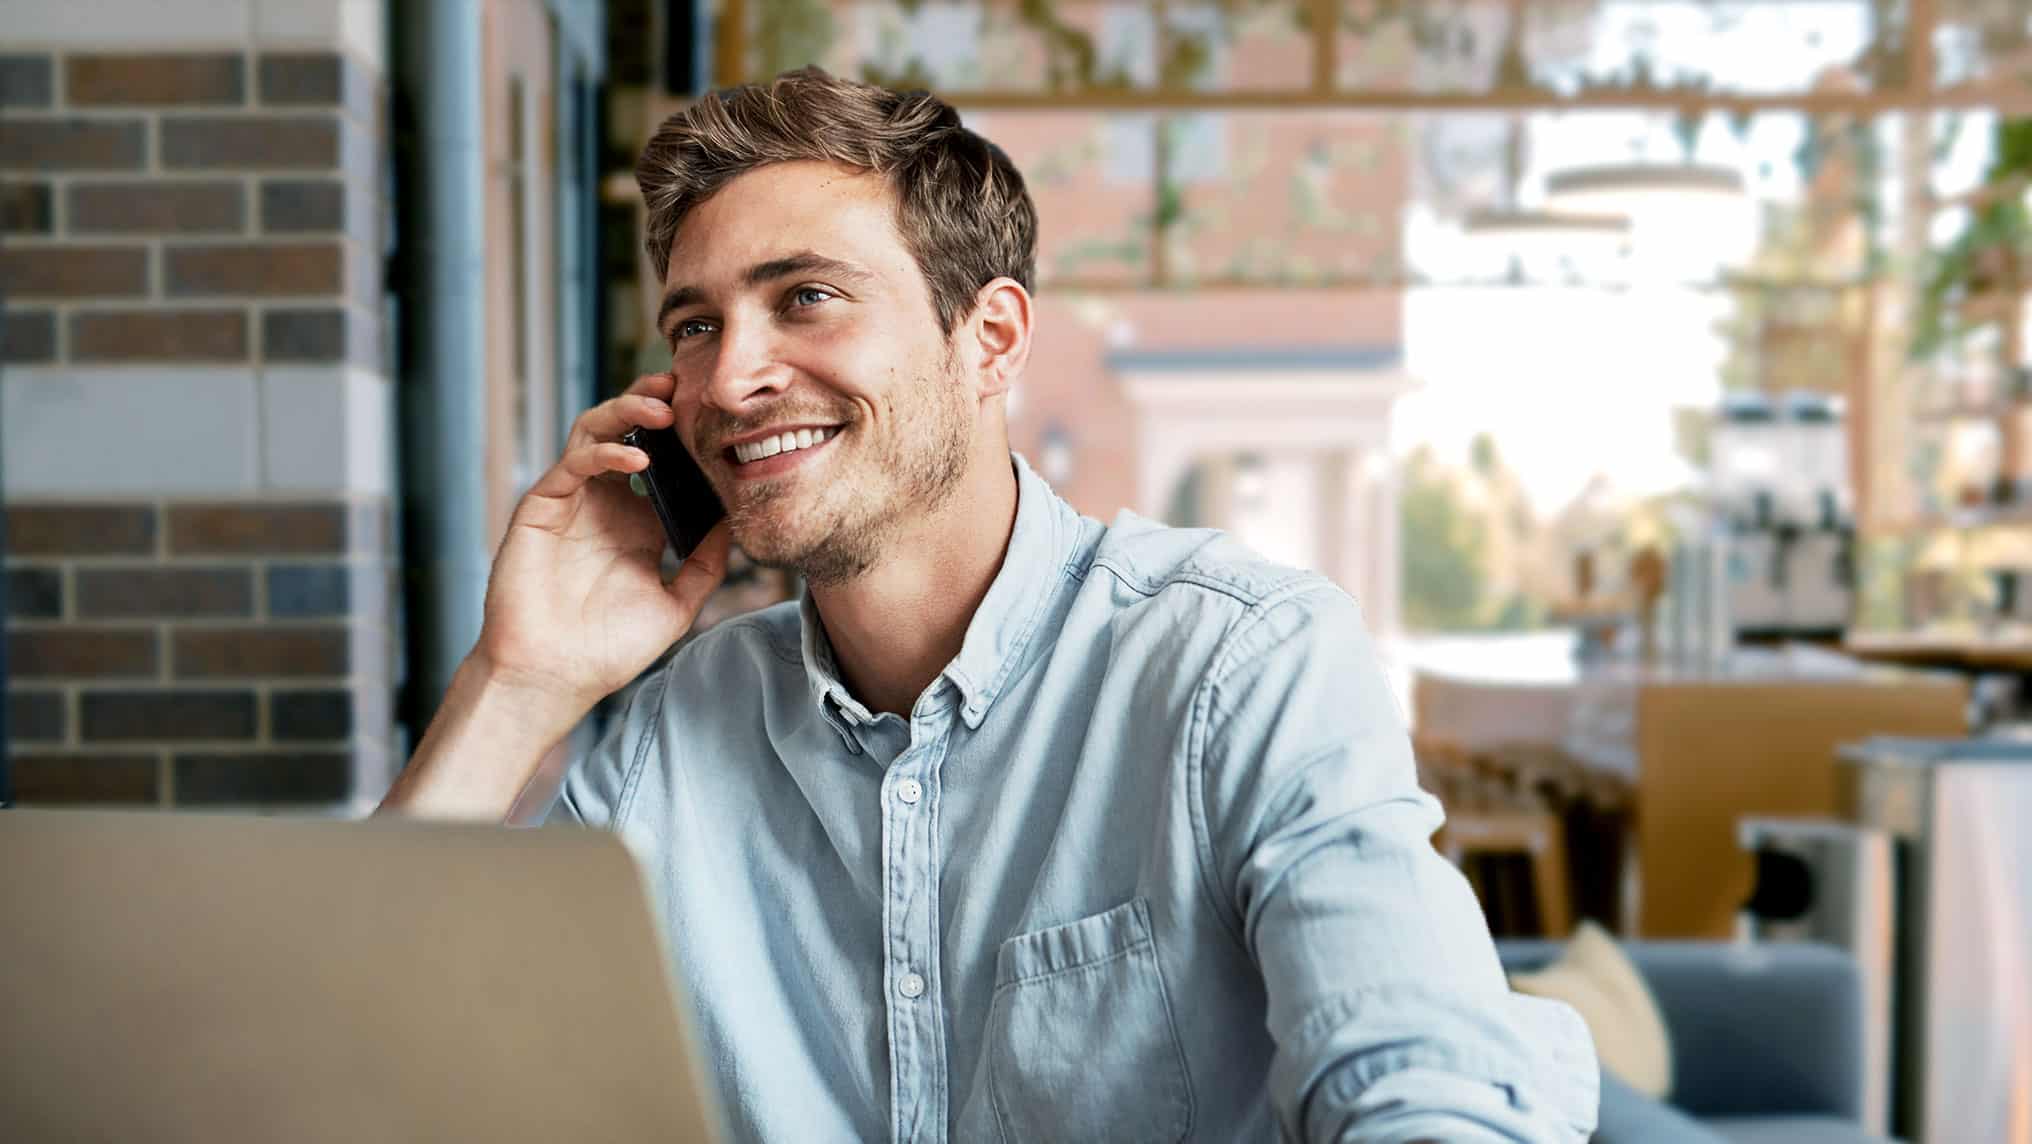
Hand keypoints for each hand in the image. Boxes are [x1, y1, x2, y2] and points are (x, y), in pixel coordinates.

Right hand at [473, 372, 731, 708]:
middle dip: (653, 401)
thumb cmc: (608, 649)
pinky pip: (572, 465)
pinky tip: (636, 458)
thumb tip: (737, 523)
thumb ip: (705, 563)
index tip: (721, 414)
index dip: (685, 433)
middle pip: (626, 431)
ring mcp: (570, 502)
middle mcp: (602, 503)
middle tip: (686, 384)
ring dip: (627, 410)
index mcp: (634, 520)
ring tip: (662, 406)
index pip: (662, 459)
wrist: (554, 678)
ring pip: (594, 433)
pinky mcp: (541, 508)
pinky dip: (604, 453)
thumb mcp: (676, 603)